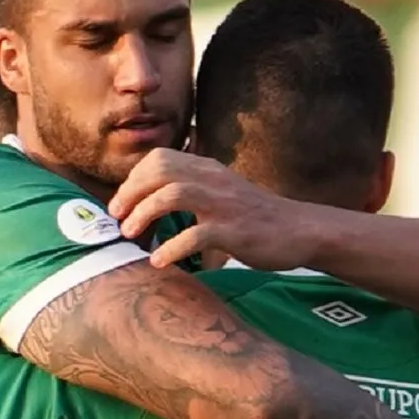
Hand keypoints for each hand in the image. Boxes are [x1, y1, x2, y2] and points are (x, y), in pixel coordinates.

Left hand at [109, 148, 322, 269]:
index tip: (121, 203)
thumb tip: (149, 202)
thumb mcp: (221, 194)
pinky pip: (196, 235)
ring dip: (144, 213)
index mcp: (208, 170)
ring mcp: (225, 204)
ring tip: (130, 234)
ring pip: (174, 194)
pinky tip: (158, 261)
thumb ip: (191, 191)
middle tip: (118, 218)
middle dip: (131, 193)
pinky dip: (172, 247)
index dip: (133, 179)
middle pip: (161, 171)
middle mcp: (214, 180)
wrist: (301, 230)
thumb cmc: (255, 217)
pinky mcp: (236, 231)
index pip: (160, 158)